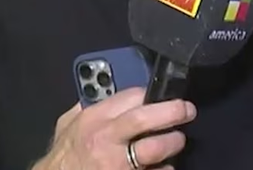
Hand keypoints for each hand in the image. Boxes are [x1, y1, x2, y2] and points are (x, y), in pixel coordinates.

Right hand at [33, 87, 195, 169]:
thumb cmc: (64, 156)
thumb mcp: (68, 125)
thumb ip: (87, 106)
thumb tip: (104, 91)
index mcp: (94, 119)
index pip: (131, 96)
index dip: (152, 93)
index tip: (164, 94)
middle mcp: (106, 139)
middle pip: (145, 118)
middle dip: (172, 111)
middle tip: (188, 110)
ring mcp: (117, 164)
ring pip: (154, 149)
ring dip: (172, 142)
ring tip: (177, 140)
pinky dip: (164, 169)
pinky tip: (164, 166)